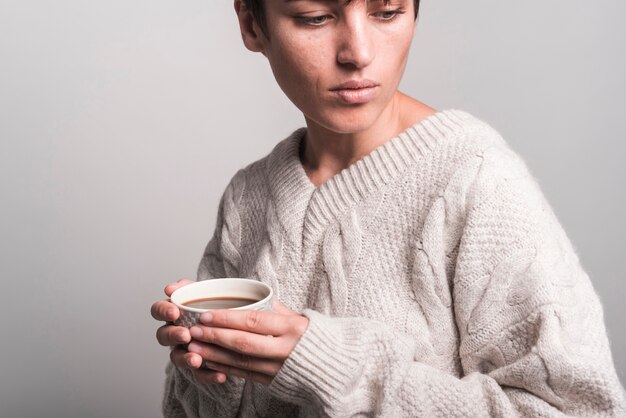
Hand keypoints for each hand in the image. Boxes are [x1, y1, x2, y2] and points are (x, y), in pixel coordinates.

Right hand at [150, 279, 228, 383]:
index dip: (163, 311)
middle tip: (185, 335)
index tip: (174, 312)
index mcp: (173, 313)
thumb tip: (171, 288)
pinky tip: (221, 376)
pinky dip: (208, 376)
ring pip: (177, 358)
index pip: (158, 310)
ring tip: (197, 361)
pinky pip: (198, 375)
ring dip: (185, 359)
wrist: (232, 324)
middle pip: (163, 336)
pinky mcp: (197, 367)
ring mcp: (183, 351)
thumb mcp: (203, 293)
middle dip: (173, 335)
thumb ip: (187, 289)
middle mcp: (174, 333)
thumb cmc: (213, 306)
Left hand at [186, 300, 308, 384]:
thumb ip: (274, 308)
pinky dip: (225, 368)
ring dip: (214, 354)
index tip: (206, 314)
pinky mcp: (274, 382)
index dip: (227, 318)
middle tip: (194, 330)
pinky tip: (209, 361)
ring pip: (240, 362)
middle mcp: (285, 350)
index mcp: (292, 328)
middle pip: (243, 342)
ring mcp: (278, 368)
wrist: (335, 365)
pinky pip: (245, 375)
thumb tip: (249, 295)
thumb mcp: (298, 317)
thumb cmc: (315, 336)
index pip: (253, 321)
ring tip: (195, 346)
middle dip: (216, 336)